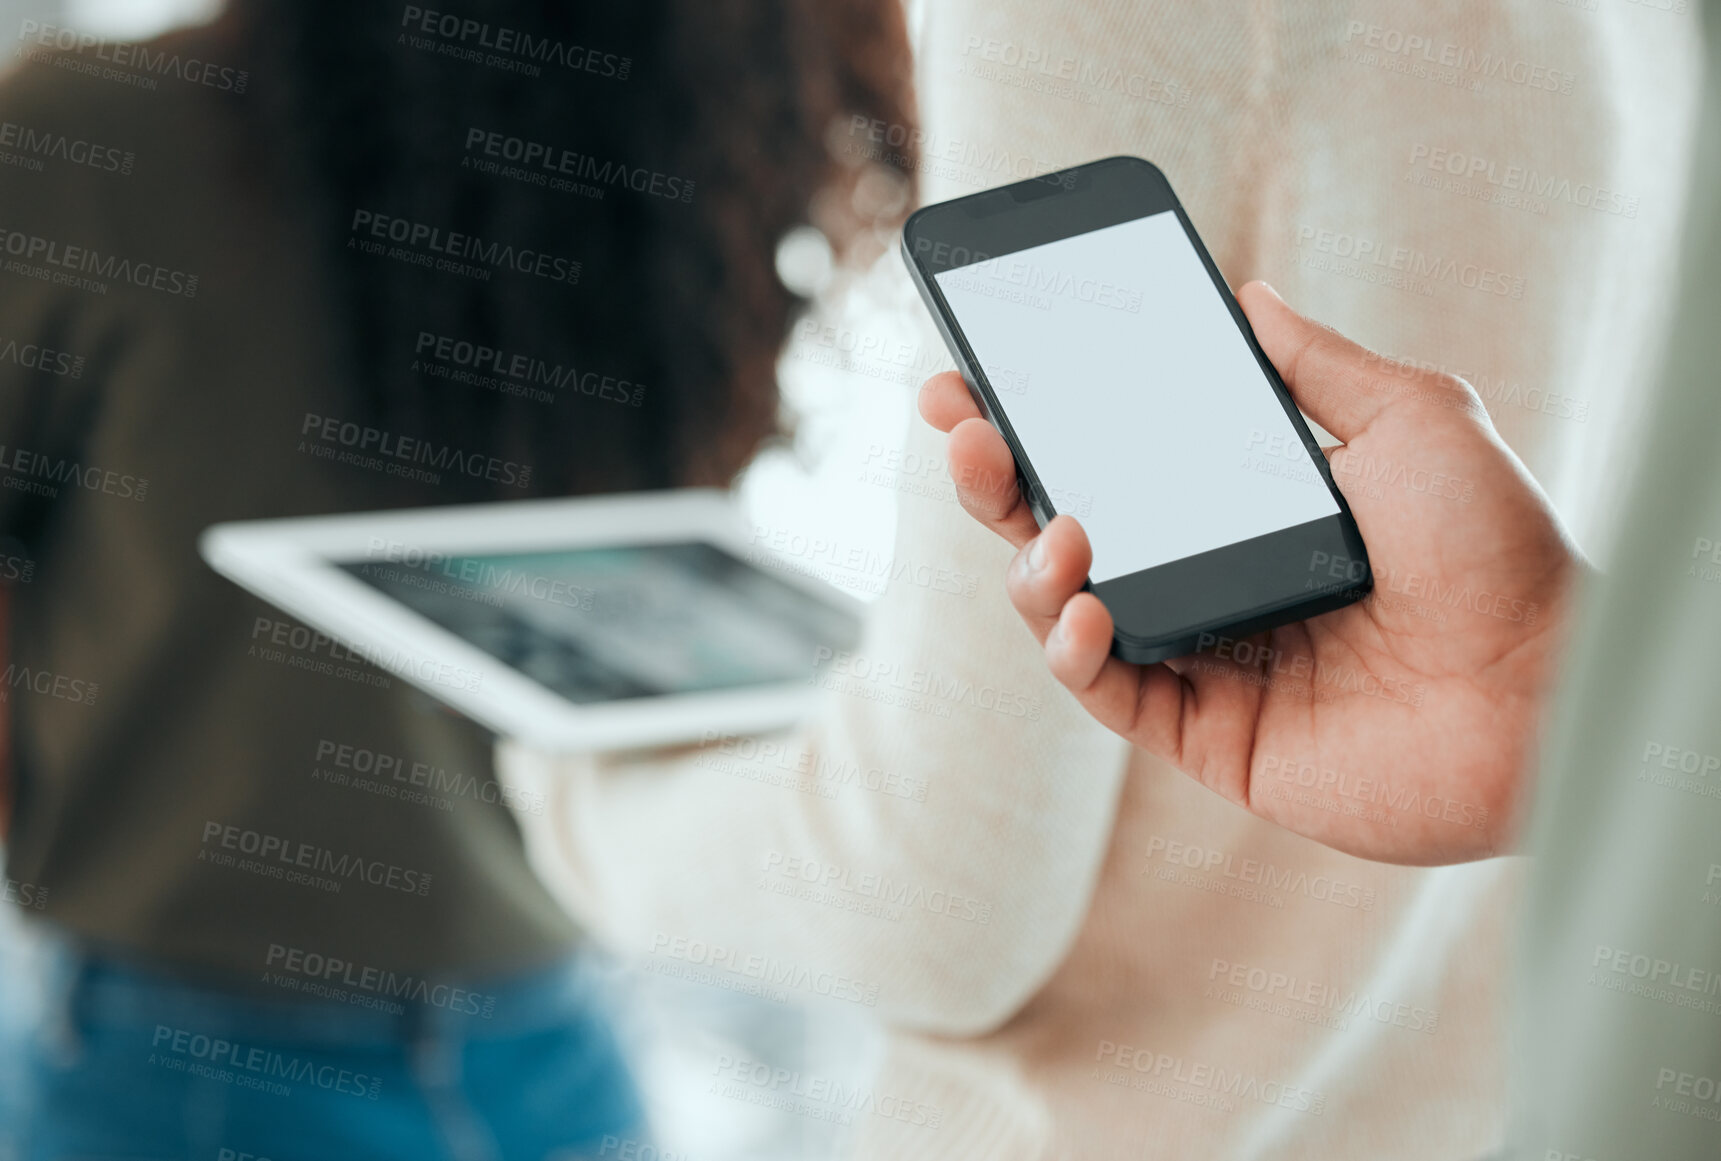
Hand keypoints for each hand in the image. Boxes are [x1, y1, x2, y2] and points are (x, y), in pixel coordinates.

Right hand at [918, 282, 1579, 864]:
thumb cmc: (1498, 550)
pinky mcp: (1208, 735)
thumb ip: (1313, 362)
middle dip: (995, 480)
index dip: (1035, 420)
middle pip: (1062, 529)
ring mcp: (1204, 659)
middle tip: (962, 430)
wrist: (1548, 687)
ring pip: (1064, 612)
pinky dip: (1073, 652)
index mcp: (1243, 507)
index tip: (973, 374)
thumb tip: (1246, 294)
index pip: (1112, 458)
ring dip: (1029, 566)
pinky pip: (1109, 692)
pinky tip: (1083, 608)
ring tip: (1053, 530)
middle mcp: (1211, 579)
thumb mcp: (1410, 417)